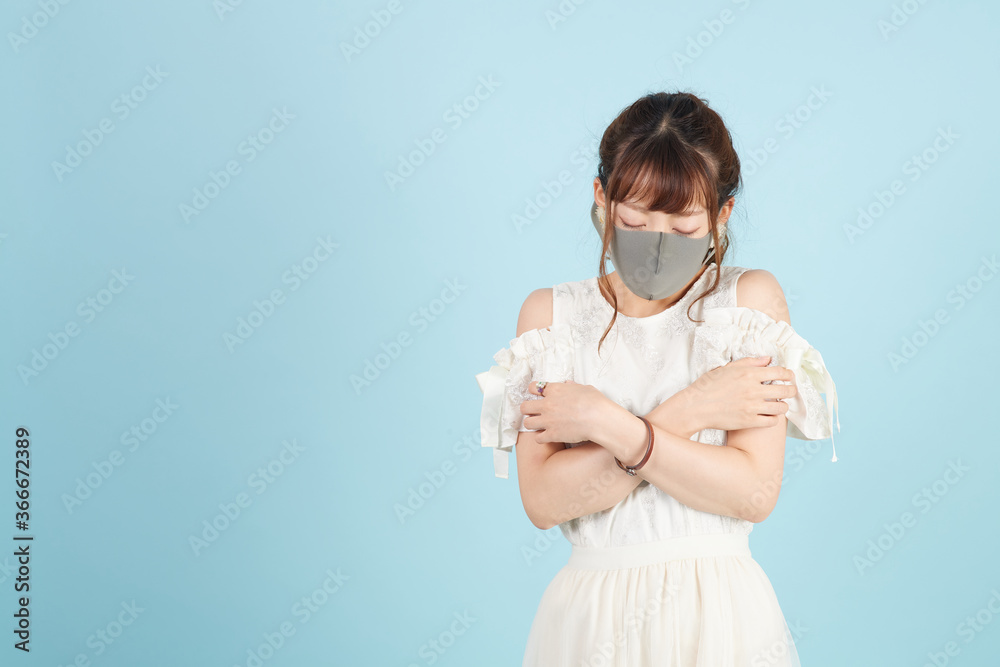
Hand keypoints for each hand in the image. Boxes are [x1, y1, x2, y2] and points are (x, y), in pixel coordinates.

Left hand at [520, 380, 609, 444]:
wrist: (598, 419)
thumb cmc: (595, 402)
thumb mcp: (584, 388)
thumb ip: (573, 386)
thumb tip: (568, 383)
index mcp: (555, 390)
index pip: (533, 387)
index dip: (533, 391)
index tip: (536, 395)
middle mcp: (547, 404)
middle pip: (524, 406)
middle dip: (527, 409)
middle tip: (534, 412)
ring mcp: (548, 420)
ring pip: (527, 423)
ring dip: (532, 424)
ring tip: (538, 425)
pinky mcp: (552, 434)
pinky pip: (537, 438)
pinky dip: (541, 438)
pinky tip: (546, 437)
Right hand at [678, 356, 796, 432]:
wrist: (695, 407)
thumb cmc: (707, 386)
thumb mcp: (726, 368)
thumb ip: (749, 362)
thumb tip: (767, 359)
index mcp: (748, 374)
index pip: (779, 372)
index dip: (788, 374)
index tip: (789, 376)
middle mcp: (753, 390)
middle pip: (785, 390)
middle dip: (791, 389)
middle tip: (790, 390)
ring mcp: (752, 407)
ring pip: (781, 407)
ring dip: (784, 406)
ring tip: (780, 405)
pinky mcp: (749, 421)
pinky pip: (772, 421)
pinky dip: (774, 419)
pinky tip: (770, 415)